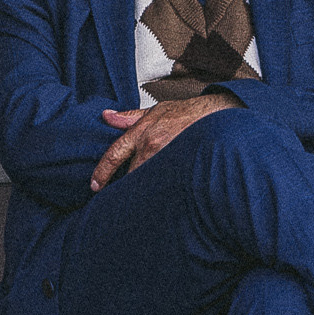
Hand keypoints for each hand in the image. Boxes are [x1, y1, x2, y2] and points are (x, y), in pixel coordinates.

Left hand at [88, 91, 233, 191]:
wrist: (218, 115)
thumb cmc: (187, 113)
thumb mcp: (156, 111)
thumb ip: (130, 117)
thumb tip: (106, 116)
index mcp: (143, 132)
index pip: (114, 154)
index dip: (102, 172)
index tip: (95, 186)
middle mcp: (152, 146)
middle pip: (129, 175)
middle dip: (123, 188)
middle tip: (116, 200)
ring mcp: (167, 158)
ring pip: (146, 183)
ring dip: (141, 191)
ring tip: (138, 204)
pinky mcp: (182, 170)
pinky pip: (165, 186)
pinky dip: (160, 192)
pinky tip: (160, 201)